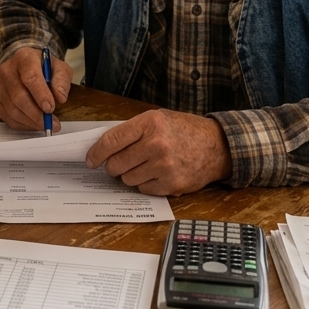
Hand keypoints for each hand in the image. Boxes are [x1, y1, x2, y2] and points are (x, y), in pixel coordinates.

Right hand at [0, 47, 73, 130]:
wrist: (25, 65)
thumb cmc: (44, 68)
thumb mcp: (59, 67)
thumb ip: (62, 80)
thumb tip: (60, 97)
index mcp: (24, 58)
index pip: (30, 77)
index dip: (40, 95)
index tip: (50, 108)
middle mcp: (7, 70)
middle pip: (19, 97)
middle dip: (36, 114)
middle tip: (51, 123)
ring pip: (12, 109)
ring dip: (30, 121)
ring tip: (45, 125)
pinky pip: (7, 117)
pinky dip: (22, 124)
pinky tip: (34, 124)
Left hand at [84, 109, 232, 195]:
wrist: (217, 146)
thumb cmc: (183, 131)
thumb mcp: (157, 119)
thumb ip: (132, 131)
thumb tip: (102, 147)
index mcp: (150, 124)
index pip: (111, 141)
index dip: (96, 153)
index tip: (90, 160)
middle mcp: (156, 145)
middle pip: (116, 164)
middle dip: (112, 166)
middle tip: (118, 164)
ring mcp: (164, 166)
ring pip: (127, 179)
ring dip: (130, 175)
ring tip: (144, 166)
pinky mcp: (172, 185)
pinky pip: (143, 189)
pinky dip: (145, 184)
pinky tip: (156, 174)